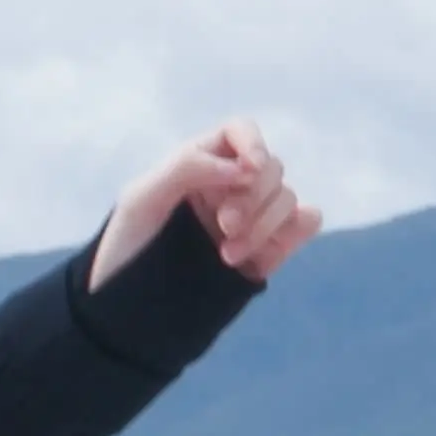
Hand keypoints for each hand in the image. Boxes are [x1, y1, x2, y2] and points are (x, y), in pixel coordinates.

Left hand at [90, 117, 320, 289]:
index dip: (252, 143)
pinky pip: (307, 220)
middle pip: (271, 167)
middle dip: (252, 197)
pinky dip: (296, 230)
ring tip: (227, 255)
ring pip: (288, 197)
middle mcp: (231, 184)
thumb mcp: (142, 200)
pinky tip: (261, 255)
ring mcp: (254, 215)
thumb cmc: (129, 245)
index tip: (247, 170)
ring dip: (262, 226)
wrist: (136, 304)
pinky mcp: (272, 245)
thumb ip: (187, 168)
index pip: (240, 131)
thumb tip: (240, 166)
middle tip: (223, 226)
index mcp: (199, 163)